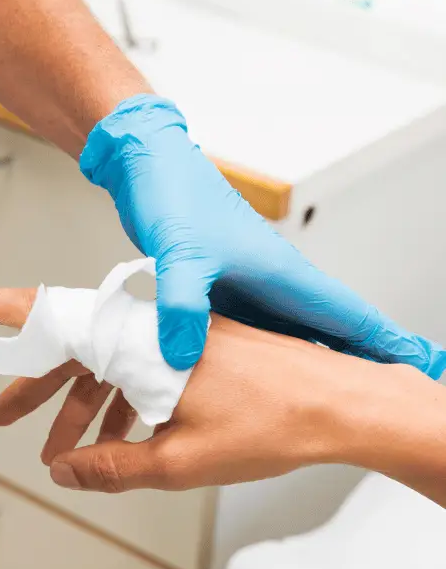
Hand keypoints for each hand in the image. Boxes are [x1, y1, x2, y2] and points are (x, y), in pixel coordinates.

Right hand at [0, 282, 417, 493]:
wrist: (340, 405)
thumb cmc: (273, 424)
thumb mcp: (179, 461)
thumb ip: (111, 468)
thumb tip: (64, 473)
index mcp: (137, 344)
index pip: (48, 319)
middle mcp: (150, 330)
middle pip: (72, 352)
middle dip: (34, 387)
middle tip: (2, 413)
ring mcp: (173, 340)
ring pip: (107, 369)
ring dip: (80, 409)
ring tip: (57, 449)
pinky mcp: (194, 354)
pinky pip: (140, 376)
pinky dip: (120, 408)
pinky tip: (113, 442)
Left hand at [81, 95, 445, 375]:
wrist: (149, 166)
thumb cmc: (174, 195)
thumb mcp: (181, 254)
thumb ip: (183, 306)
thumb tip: (185, 359)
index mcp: (283, 275)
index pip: (348, 316)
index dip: (386, 345)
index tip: (422, 369)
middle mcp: (274, 285)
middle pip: (331, 333)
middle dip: (364, 365)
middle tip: (396, 396)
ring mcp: (250, 290)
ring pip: (294, 338)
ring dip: (321, 365)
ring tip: (344, 402)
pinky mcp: (223, 294)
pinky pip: (255, 337)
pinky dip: (271, 359)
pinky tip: (267, 383)